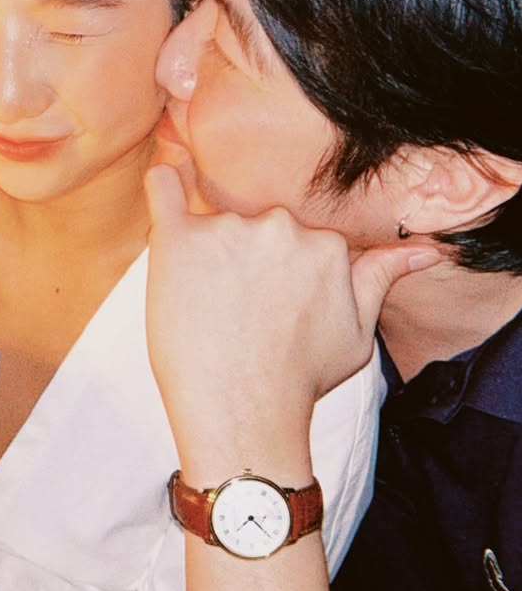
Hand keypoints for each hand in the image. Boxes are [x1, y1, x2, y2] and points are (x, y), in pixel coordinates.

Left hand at [143, 164, 439, 475]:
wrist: (244, 411)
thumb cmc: (300, 380)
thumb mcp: (357, 334)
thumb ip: (382, 279)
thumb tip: (426, 251)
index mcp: (325, 244)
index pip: (297, 242)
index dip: (279, 276)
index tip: (266, 313)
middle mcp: (281, 226)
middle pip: (258, 230)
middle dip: (246, 263)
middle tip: (233, 316)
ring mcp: (229, 230)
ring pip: (214, 225)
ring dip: (208, 256)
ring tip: (205, 312)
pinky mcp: (179, 240)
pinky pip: (163, 188)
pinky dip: (164, 181)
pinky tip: (165, 179)